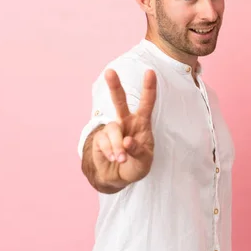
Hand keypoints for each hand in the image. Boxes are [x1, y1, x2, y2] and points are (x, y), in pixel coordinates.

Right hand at [91, 68, 156, 188]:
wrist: (119, 177)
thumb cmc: (136, 165)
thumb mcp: (144, 161)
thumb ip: (138, 151)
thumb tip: (127, 141)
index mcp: (141, 123)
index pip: (147, 103)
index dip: (149, 88)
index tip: (150, 72)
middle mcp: (126, 122)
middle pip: (120, 101)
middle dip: (115, 86)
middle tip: (109, 72)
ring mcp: (112, 129)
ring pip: (112, 128)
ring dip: (117, 146)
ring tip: (121, 159)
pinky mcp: (100, 138)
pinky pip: (104, 142)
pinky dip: (110, 152)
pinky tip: (113, 159)